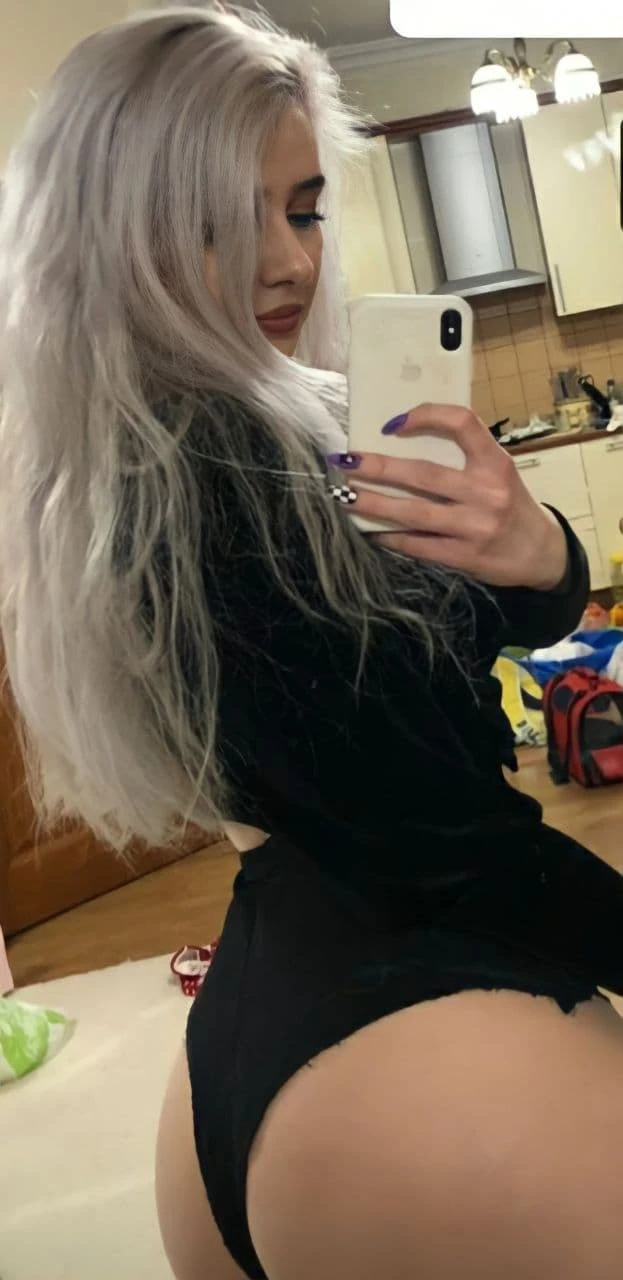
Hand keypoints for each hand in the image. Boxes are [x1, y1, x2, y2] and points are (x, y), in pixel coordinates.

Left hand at [333, 404, 568, 590]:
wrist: (541, 554)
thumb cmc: (510, 505)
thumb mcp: (498, 473)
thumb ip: (464, 458)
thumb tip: (401, 440)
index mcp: (496, 462)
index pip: (463, 424)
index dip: (427, 416)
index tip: (392, 422)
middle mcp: (487, 493)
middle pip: (424, 474)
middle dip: (379, 467)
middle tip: (346, 462)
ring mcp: (475, 527)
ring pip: (414, 513)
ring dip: (374, 503)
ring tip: (346, 496)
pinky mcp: (464, 557)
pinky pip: (418, 545)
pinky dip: (390, 537)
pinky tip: (372, 531)